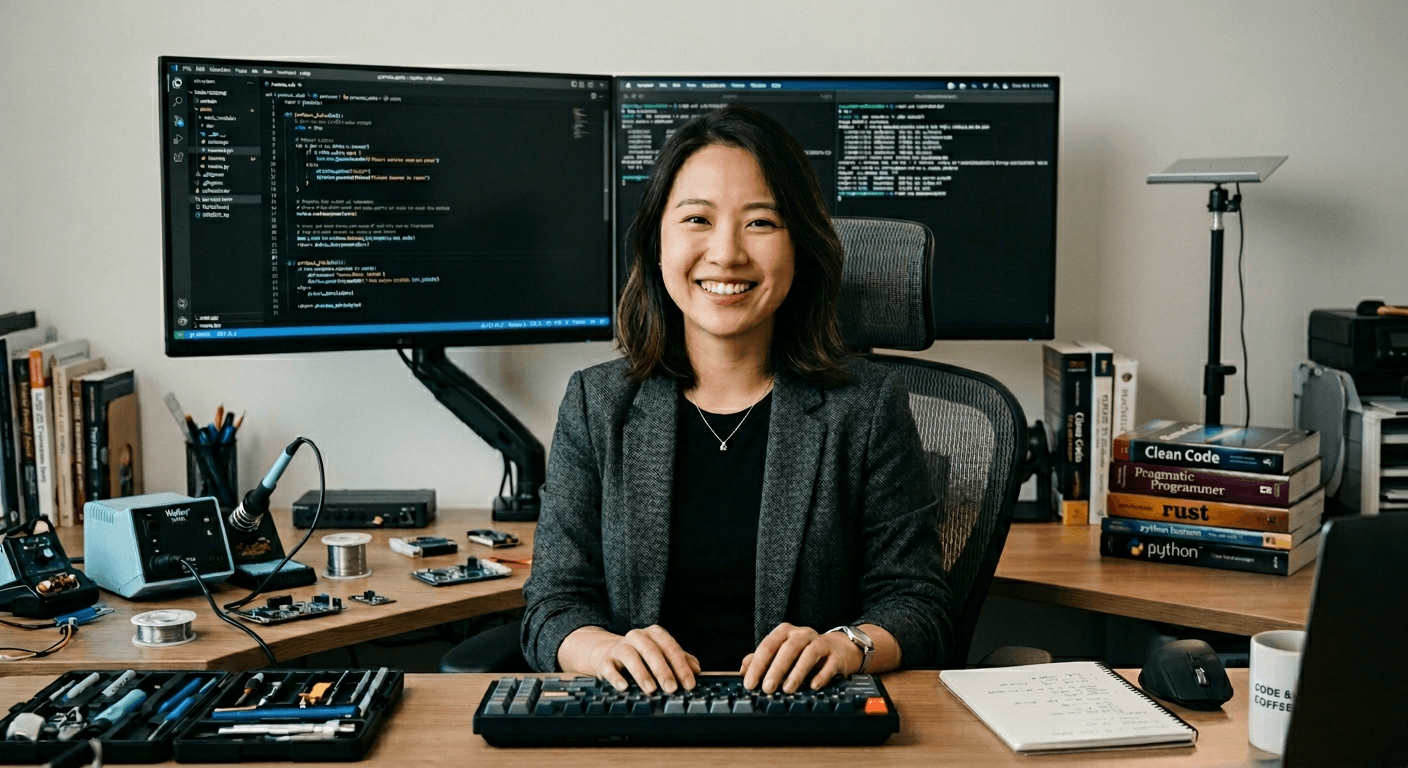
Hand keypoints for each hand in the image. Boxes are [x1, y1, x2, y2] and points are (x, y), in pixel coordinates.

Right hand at [580, 625, 700, 693]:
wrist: (609, 653)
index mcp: (655, 634)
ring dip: (642, 673)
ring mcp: (620, 647)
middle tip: (672, 688)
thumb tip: (696, 670)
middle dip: (663, 670)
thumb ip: (681, 660)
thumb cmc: (642, 656)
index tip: (689, 684)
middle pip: (652, 651)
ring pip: (630, 656)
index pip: (671, 647)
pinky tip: (624, 687)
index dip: (681, 666)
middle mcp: (637, 637)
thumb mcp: (663, 655)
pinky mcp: (605, 660)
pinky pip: (609, 667)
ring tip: (651, 689)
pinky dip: (616, 677)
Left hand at [740, 623, 861, 693]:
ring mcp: (821, 643)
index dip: (757, 665)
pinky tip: (813, 686)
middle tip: (767, 688)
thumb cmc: (803, 653)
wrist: (838, 649)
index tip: (749, 683)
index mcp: (785, 632)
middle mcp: (802, 634)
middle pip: (788, 648)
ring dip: (797, 672)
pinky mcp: (836, 656)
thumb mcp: (781, 653)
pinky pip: (829, 664)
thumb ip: (761, 660)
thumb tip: (744, 669)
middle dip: (776, 669)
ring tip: (788, 689)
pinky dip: (821, 675)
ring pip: (809, 654)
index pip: (768, 645)